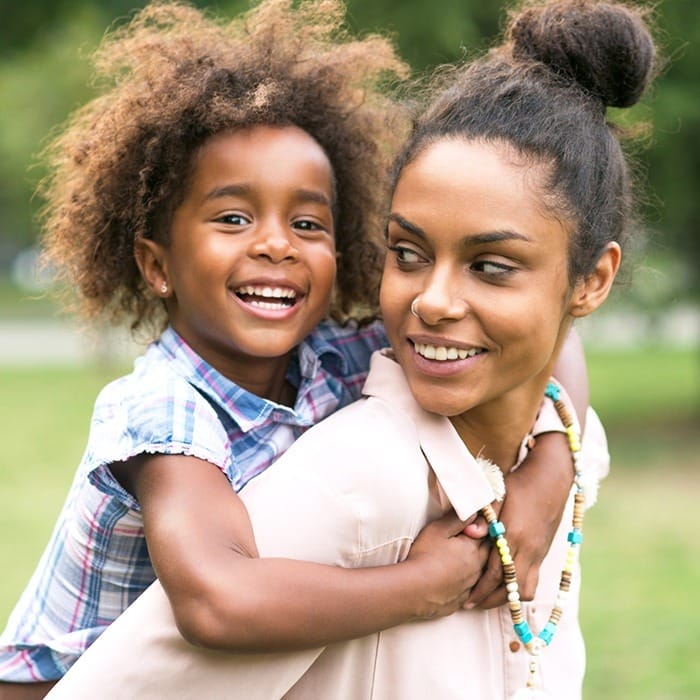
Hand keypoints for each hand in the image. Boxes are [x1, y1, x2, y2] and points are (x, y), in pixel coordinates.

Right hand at [406, 510, 489, 619]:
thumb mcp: (438, 530)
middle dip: (482, 545)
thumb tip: (473, 512)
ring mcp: (470, 586)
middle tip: (471, 540)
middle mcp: (476, 567)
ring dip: (476, 565)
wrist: (414, 590)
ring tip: (463, 561)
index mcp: (472, 548)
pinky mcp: (462, 600)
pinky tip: (457, 581)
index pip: (486, 534)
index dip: (480, 527)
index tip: (474, 524)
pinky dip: (467, 583)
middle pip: (487, 553)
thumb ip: (457, 519)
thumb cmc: (424, 556)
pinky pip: (471, 589)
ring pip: (481, 572)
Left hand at [465, 432, 572, 608]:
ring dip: (508, 598)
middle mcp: (529, 549)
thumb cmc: (519, 484)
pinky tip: (507, 586)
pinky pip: (534, 580)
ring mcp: (539, 552)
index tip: (466, 600)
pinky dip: (520, 589)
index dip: (480, 590)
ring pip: (526, 589)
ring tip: (489, 598)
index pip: (495, 572)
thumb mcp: (498, 495)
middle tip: (472, 604)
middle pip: (510, 588)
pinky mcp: (544, 552)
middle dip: (490, 600)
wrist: (551, 478)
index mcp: (514, 535)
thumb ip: (484, 516)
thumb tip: (470, 532)